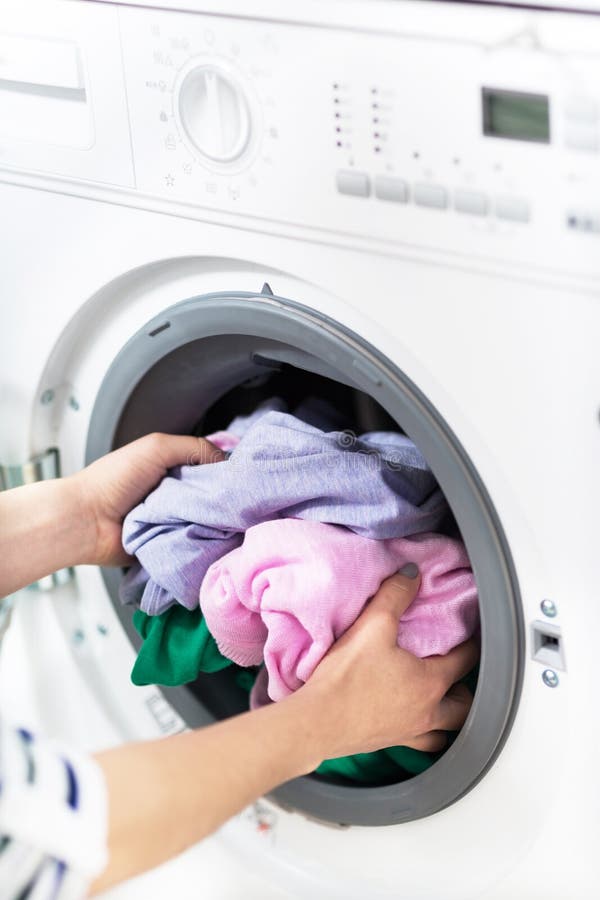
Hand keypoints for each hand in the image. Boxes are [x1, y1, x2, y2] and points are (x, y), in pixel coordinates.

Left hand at [71, 433, 222, 567]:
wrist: (86, 520)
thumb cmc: (114, 479)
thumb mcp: (157, 447)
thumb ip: (195, 447)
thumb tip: (227, 462)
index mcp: (172, 468)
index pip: (211, 468)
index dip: (227, 472)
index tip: (242, 478)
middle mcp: (176, 494)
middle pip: (213, 496)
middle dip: (222, 499)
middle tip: (235, 503)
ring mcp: (173, 521)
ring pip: (208, 521)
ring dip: (212, 521)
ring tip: (221, 521)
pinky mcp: (169, 545)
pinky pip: (194, 544)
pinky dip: (200, 541)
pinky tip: (207, 538)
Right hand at [299, 566, 477, 759]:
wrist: (316, 722)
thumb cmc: (345, 678)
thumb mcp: (372, 627)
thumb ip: (394, 595)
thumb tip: (411, 574)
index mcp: (430, 683)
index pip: (464, 660)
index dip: (470, 642)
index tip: (471, 633)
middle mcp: (426, 712)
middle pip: (464, 705)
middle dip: (465, 688)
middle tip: (456, 671)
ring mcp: (408, 732)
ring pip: (444, 730)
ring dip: (447, 715)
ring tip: (439, 700)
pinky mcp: (387, 743)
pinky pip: (418, 744)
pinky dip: (422, 733)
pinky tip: (408, 721)